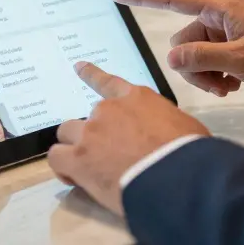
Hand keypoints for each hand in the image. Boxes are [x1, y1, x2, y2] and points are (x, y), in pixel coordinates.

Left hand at [49, 62, 209, 215]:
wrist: (174, 175)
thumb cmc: (187, 150)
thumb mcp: (182, 125)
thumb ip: (162, 124)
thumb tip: (160, 136)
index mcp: (136, 98)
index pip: (107, 82)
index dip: (91, 75)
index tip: (78, 67)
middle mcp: (108, 110)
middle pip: (85, 117)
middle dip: (91, 133)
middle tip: (105, 155)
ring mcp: (90, 133)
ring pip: (66, 135)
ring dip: (74, 148)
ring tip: (88, 167)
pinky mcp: (78, 159)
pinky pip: (56, 158)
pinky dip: (63, 169)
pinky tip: (74, 178)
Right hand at [109, 0, 243, 99]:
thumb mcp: (240, 59)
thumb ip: (201, 56)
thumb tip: (171, 56)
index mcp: (221, 7)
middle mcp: (221, 15)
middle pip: (183, 38)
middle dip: (190, 64)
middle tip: (216, 84)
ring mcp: (229, 33)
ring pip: (195, 54)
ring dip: (205, 75)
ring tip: (228, 87)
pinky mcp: (237, 49)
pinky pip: (210, 61)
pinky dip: (216, 76)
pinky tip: (234, 86)